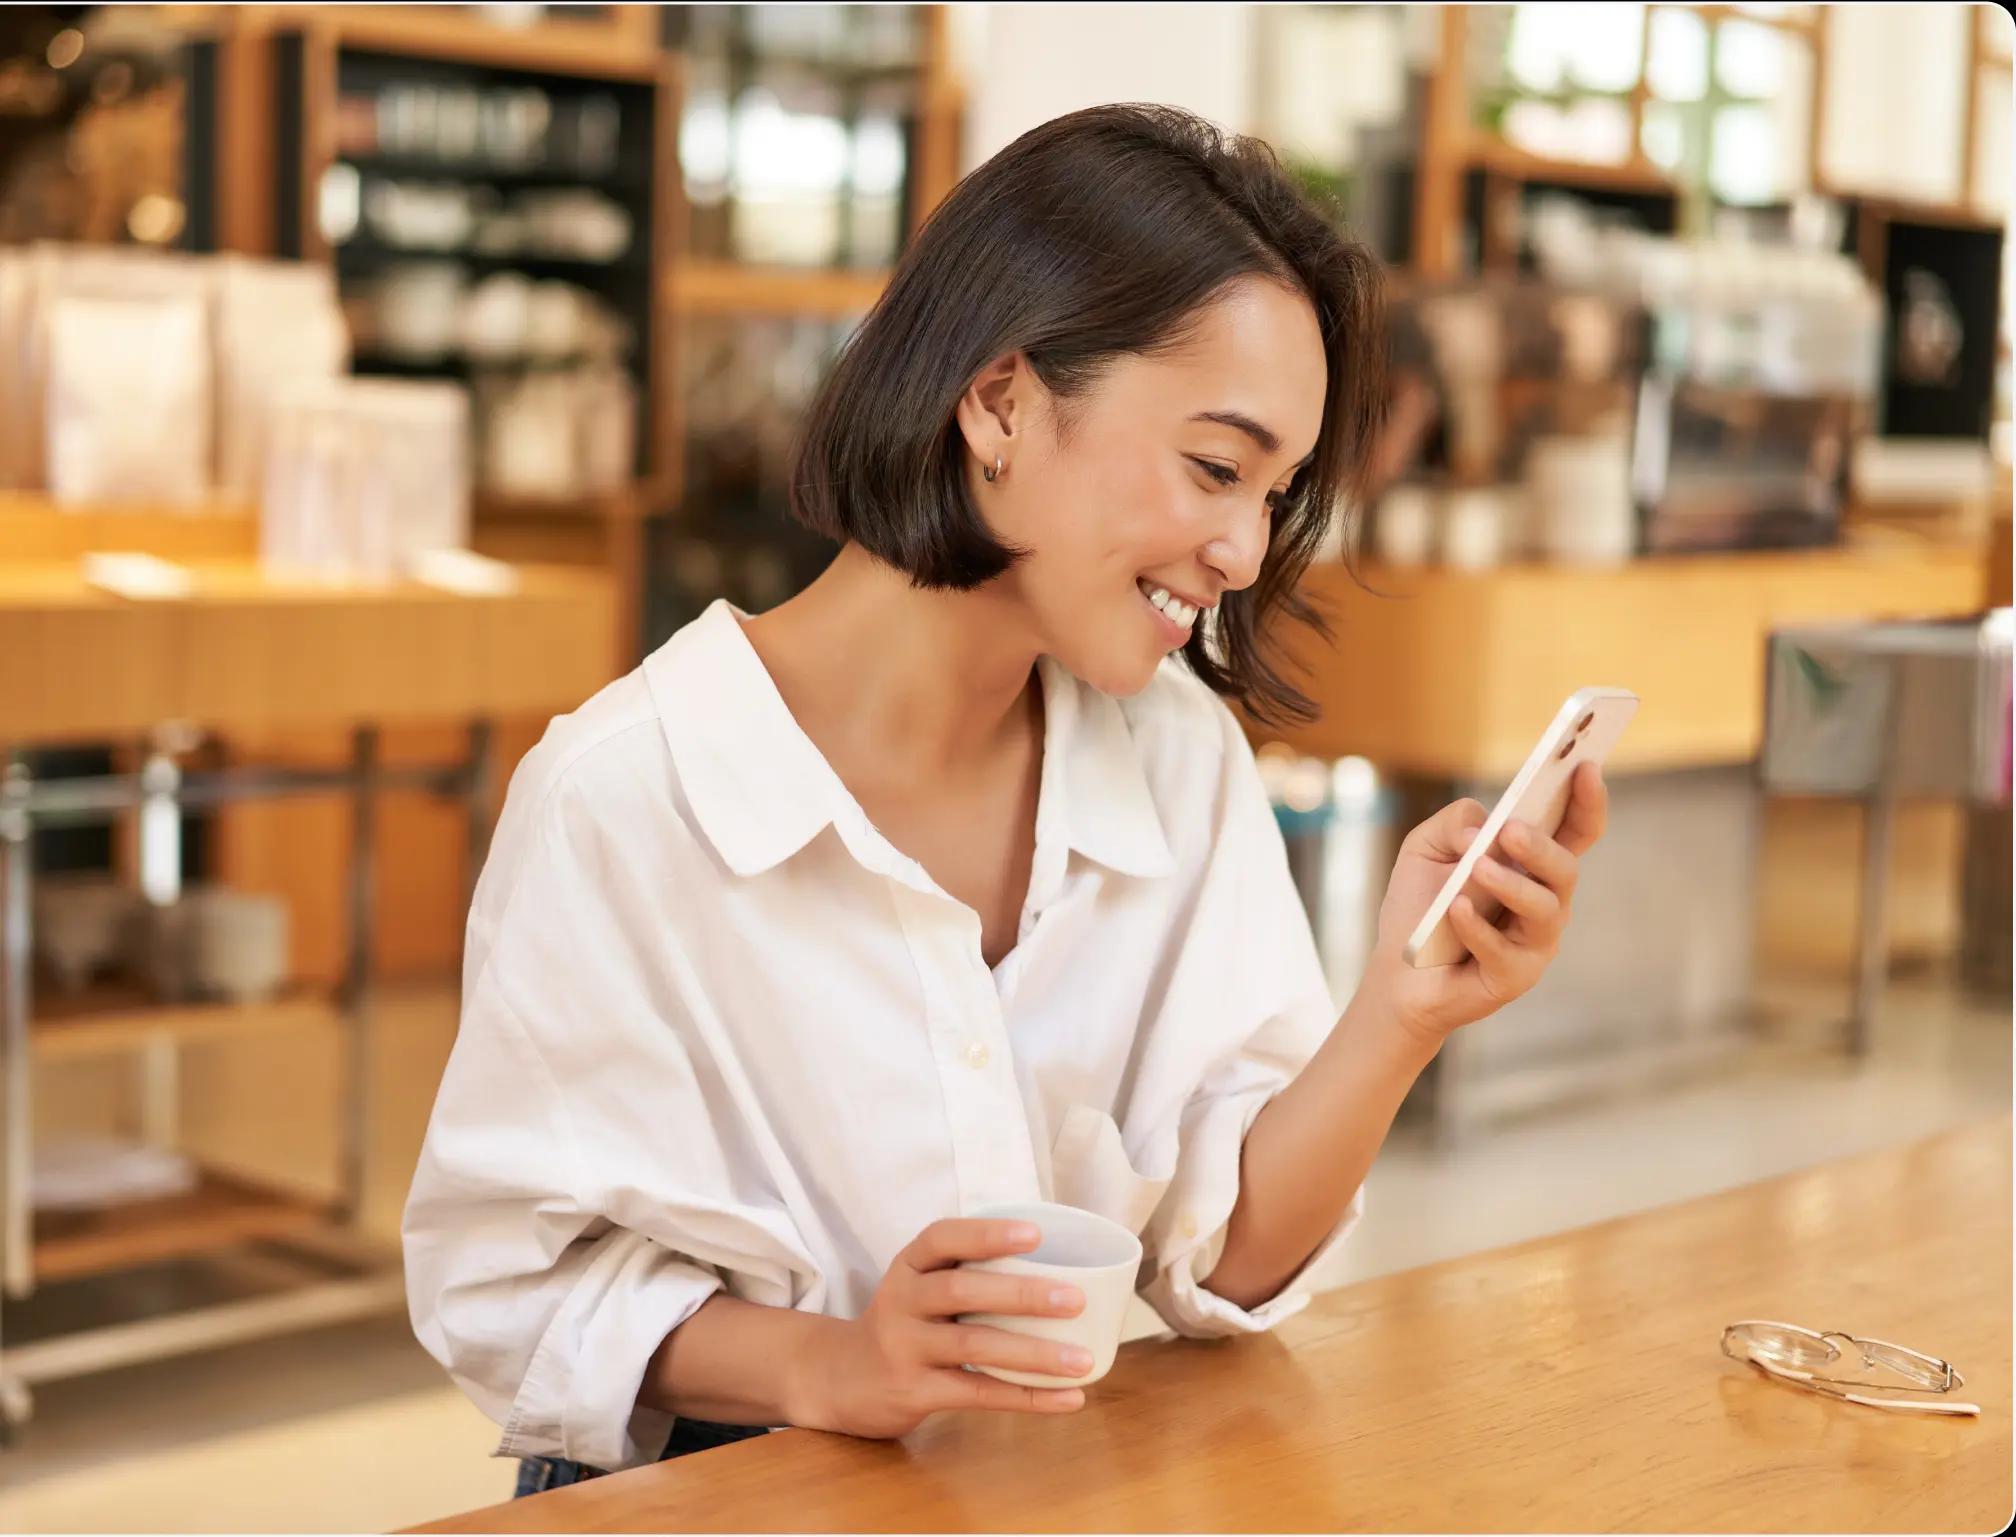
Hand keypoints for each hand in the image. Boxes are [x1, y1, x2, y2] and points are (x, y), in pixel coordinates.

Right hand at [793, 1217, 1091, 1438]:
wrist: (839, 1378)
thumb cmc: (904, 1324)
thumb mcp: (918, 1286)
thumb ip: (968, 1272)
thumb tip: (1061, 1265)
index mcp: (908, 1265)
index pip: (942, 1237)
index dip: (987, 1233)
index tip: (1035, 1234)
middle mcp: (901, 1301)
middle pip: (960, 1290)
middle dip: (1021, 1293)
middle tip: (1075, 1299)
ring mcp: (904, 1348)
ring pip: (972, 1346)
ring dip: (1033, 1354)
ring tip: (1082, 1359)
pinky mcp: (914, 1392)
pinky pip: (978, 1394)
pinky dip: (1027, 1397)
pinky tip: (1068, 1398)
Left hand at [1357, 761, 1609, 1048]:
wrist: (1396, 974)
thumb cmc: (1419, 906)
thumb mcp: (1425, 849)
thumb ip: (1454, 823)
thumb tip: (1482, 829)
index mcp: (1532, 865)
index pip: (1575, 830)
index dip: (1588, 800)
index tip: (1585, 766)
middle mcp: (1545, 901)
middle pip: (1565, 869)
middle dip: (1540, 847)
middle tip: (1509, 830)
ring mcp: (1535, 942)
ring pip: (1544, 909)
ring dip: (1511, 885)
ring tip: (1477, 868)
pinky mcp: (1514, 977)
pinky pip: (1504, 951)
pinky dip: (1477, 927)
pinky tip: (1456, 910)